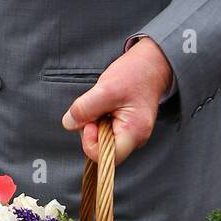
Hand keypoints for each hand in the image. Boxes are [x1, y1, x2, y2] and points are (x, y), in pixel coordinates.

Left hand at [61, 36, 173, 164]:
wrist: (151, 63)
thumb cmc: (135, 74)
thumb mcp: (105, 89)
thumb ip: (85, 109)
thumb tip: (69, 123)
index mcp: (134, 133)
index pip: (106, 157)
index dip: (90, 142)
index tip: (90, 121)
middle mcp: (136, 138)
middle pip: (102, 148)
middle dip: (92, 128)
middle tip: (97, 106)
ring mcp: (132, 133)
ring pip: (102, 138)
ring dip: (95, 121)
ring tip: (105, 102)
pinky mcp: (126, 126)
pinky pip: (106, 129)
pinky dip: (100, 117)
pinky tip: (107, 104)